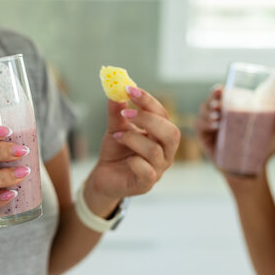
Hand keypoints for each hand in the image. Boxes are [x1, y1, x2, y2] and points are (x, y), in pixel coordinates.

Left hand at [90, 86, 180, 201]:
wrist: (104, 176)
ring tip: (117, 136)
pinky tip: (125, 159)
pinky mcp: (146, 184)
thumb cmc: (116, 151)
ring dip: (132, 139)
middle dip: (147, 119)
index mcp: (161, 135)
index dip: (148, 101)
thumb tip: (116, 90)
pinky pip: (147, 171)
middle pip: (171, 132)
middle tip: (124, 113)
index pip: (163, 115)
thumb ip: (116, 111)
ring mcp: (158, 169)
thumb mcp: (115, 128)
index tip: (129, 90)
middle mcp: (165, 152)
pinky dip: (134, 162)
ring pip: (155, 150)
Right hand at [195, 85, 274, 178]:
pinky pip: (198, 125)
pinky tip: (214, 127)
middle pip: (209, 101)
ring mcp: (210, 126)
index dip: (218, 91)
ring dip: (207, 112)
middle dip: (211, 100)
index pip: (221, 96)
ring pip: (202, 111)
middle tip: (218, 105)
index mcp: (232, 110)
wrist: (250, 169)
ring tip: (218, 117)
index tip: (221, 89)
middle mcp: (219, 115)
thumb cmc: (261, 148)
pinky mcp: (204, 137)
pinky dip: (204, 124)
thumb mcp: (272, 131)